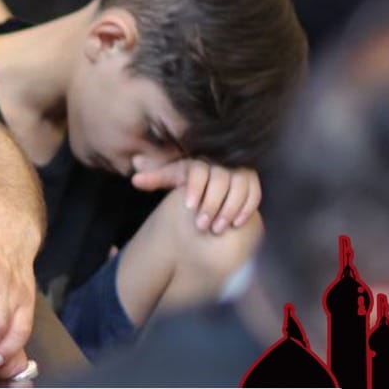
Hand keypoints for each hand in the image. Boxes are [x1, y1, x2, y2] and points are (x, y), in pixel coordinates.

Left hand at [132, 156, 262, 233]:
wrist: (211, 183)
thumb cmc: (187, 181)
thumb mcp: (171, 176)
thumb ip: (155, 176)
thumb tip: (134, 174)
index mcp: (199, 159)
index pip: (199, 170)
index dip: (195, 188)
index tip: (188, 207)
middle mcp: (221, 162)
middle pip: (220, 181)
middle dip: (211, 205)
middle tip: (201, 226)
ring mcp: (239, 171)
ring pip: (239, 188)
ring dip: (229, 210)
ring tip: (217, 229)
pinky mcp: (252, 182)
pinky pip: (254, 194)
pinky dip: (246, 208)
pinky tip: (236, 224)